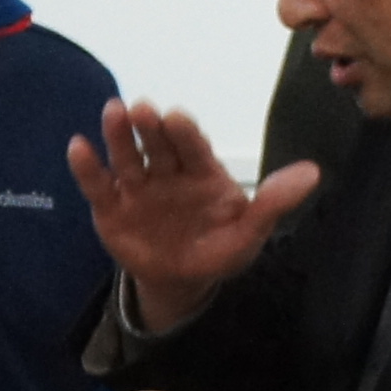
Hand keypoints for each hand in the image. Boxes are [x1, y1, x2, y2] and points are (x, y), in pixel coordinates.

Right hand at [69, 101, 316, 336]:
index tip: (178, 118)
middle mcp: (167, 170)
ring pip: (126, 156)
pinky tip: (78, 148)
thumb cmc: (218, 250)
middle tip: (141, 108)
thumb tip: (312, 173)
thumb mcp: (250, 233)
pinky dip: (87, 167)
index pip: (193, 146)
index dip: (185, 132)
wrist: (182, 282)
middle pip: (157, 144)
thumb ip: (274, 202)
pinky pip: (98, 184)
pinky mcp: (111, 206)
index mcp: (201, 170)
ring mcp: (137, 186)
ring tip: (113, 112)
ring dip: (118, 135)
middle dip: (149, 127)